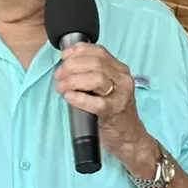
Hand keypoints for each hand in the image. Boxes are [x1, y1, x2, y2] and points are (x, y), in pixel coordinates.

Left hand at [53, 44, 156, 169]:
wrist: (128, 136)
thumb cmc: (112, 111)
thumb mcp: (105, 88)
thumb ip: (92, 74)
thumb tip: (65, 65)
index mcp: (120, 70)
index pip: (99, 51)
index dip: (78, 51)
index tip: (63, 57)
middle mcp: (123, 79)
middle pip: (96, 63)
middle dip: (71, 66)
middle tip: (58, 76)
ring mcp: (121, 96)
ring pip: (97, 78)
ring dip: (73, 80)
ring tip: (61, 87)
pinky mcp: (114, 112)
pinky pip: (96, 103)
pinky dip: (79, 99)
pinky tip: (69, 97)